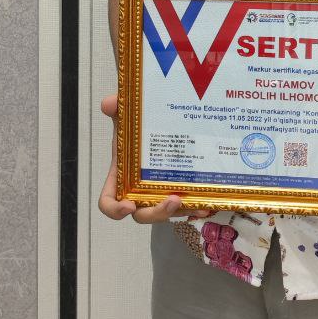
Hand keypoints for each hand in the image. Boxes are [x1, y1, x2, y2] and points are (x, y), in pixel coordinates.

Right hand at [97, 94, 208, 224]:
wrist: (162, 126)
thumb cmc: (139, 131)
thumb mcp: (127, 118)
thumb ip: (117, 109)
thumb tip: (109, 104)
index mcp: (122, 178)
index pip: (109, 202)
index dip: (115, 210)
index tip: (128, 205)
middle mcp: (139, 191)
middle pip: (142, 215)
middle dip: (157, 213)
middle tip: (173, 200)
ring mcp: (160, 194)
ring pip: (167, 213)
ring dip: (180, 212)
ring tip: (195, 204)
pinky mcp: (179, 192)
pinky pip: (185, 208)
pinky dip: (195, 209)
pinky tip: (208, 205)